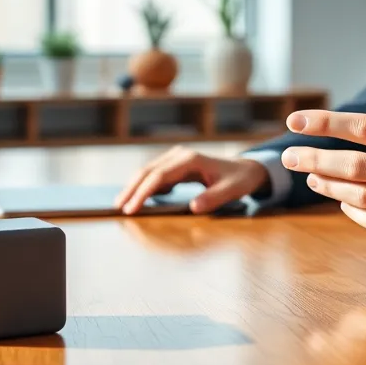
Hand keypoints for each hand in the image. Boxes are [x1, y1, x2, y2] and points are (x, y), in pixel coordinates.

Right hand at [115, 146, 268, 214]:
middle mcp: (180, 155)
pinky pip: (155, 174)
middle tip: (118, 206)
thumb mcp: (232, 190)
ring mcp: (176, 158)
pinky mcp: (176, 164)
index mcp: (190, 160)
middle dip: (131, 188)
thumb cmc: (239, 180)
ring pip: (148, 171)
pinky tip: (137, 198)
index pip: (159, 176)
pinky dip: (144, 185)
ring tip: (122, 203)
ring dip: (134, 186)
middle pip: (148, 171)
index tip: (132, 209)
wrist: (247, 168)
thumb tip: (193, 206)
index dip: (143, 192)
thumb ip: (214, 198)